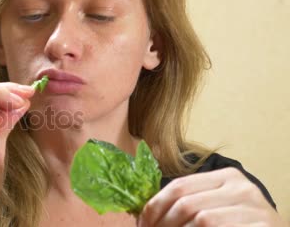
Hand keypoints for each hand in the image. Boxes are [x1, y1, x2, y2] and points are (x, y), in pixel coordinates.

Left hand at [138, 167, 286, 226]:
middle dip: (162, 223)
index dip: (155, 206)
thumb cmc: (239, 223)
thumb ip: (189, 200)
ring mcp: (255, 209)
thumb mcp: (217, 204)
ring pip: (201, 220)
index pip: (179, 186)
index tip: (142, 222)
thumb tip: (144, 210)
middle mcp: (242, 188)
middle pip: (186, 204)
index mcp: (227, 176)